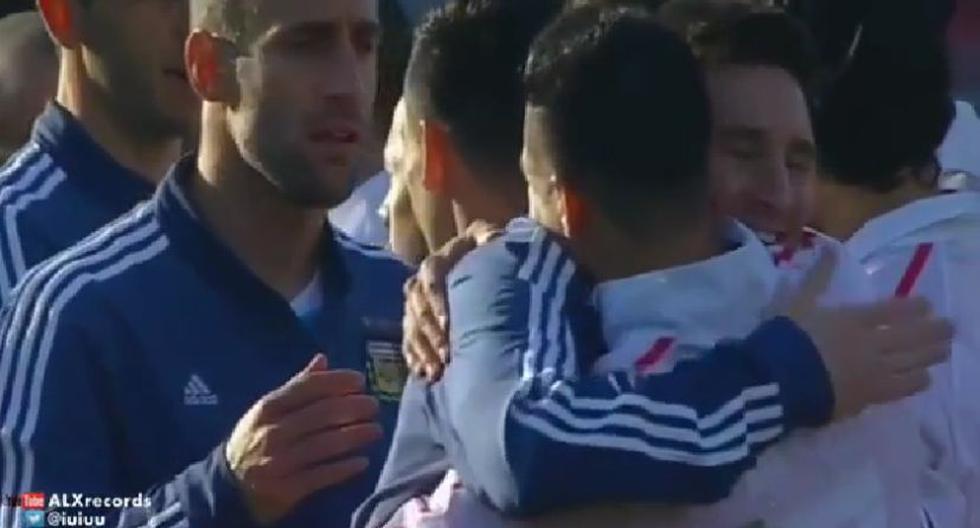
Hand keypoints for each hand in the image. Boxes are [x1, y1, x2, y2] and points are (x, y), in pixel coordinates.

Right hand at [225, 355, 381, 524]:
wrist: (229, 487)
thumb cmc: (256, 439)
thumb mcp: (269, 410)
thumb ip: (297, 385)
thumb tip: (323, 359)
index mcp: (269, 408)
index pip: (308, 387)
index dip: (337, 381)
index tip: (361, 380)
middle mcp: (273, 432)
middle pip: (322, 414)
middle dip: (354, 407)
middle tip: (374, 406)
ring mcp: (279, 461)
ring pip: (326, 444)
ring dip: (356, 436)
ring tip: (376, 430)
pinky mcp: (287, 488)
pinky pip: (322, 475)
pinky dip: (345, 468)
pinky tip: (363, 461)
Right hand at [403, 221, 500, 381]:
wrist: (506, 274)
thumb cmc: (508, 259)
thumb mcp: (503, 247)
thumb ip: (495, 241)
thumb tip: (496, 238)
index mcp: (448, 255)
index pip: (432, 272)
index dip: (436, 298)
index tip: (448, 324)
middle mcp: (428, 274)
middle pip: (418, 302)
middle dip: (429, 330)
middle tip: (446, 354)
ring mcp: (422, 298)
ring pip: (411, 322)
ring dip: (422, 347)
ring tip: (436, 371)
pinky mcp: (420, 319)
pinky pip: (409, 337)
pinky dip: (414, 355)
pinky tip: (422, 373)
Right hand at [774, 250, 952, 419]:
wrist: (778, 381)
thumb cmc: (785, 338)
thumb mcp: (798, 302)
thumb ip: (818, 278)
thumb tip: (829, 248)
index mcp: (853, 319)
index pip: (893, 310)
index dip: (914, 307)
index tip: (927, 304)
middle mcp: (871, 344)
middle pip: (912, 336)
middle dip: (934, 330)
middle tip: (950, 326)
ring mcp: (874, 372)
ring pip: (914, 361)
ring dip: (932, 354)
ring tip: (945, 349)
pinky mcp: (871, 397)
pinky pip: (903, 388)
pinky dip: (917, 381)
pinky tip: (925, 378)